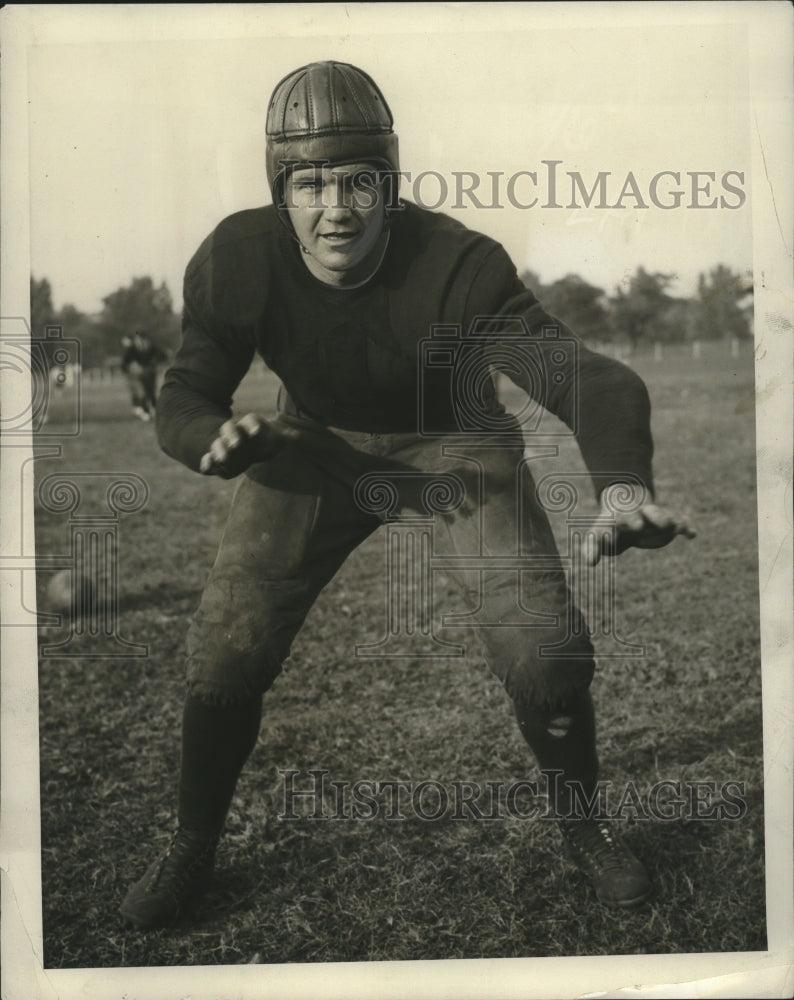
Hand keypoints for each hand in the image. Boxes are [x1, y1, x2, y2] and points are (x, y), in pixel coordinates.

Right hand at [199, 414, 295, 477]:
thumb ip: (284, 438)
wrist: (249, 449)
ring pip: (217, 444)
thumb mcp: (275, 440)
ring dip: (219, 451)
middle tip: (236, 445)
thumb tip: (297, 436)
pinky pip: (208, 458)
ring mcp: (224, 445)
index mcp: (249, 425)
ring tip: (222, 460)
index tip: (257, 432)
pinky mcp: (216, 458)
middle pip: (229, 428)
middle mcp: (234, 432)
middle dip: (232, 436)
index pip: (250, 420)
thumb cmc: (264, 442)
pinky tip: (206, 469)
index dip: (253, 425)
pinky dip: (206, 463)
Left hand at [581, 484, 695, 566]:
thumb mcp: (596, 537)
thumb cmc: (609, 528)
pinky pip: (678, 522)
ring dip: (666, 519)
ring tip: (675, 527)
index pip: (619, 520)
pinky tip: (692, 534)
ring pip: (659, 514)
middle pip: (639, 514)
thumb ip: (591, 548)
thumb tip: (589, 562)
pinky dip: (685, 527)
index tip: (629, 530)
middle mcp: (636, 514)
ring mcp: (651, 516)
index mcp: (617, 518)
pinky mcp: (665, 521)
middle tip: (642, 526)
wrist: (626, 508)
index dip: (625, 524)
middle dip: (644, 518)